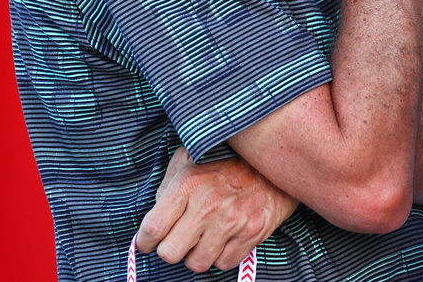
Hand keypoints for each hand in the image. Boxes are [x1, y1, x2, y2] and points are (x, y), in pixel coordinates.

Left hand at [135, 146, 298, 272]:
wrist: (276, 159)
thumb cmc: (229, 159)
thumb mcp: (192, 158)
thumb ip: (169, 185)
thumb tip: (154, 215)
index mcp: (188, 183)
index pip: (152, 229)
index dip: (145, 241)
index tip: (150, 241)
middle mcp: (208, 205)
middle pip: (170, 253)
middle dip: (172, 249)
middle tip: (181, 238)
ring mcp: (231, 221)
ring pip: (196, 263)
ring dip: (198, 254)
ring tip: (205, 237)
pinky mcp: (252, 233)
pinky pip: (224, 263)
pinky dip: (222, 255)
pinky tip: (225, 237)